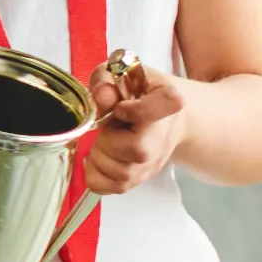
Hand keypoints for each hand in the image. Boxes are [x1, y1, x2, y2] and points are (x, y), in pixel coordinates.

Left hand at [80, 63, 190, 195]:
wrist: (165, 117)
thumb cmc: (141, 93)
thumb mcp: (122, 73)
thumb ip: (106, 79)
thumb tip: (102, 96)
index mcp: (166, 101)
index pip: (162, 106)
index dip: (135, 110)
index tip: (122, 108)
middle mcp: (164, 136)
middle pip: (137, 150)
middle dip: (109, 138)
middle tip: (108, 126)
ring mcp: (154, 162)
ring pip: (122, 174)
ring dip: (101, 156)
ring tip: (104, 140)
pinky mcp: (141, 178)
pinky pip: (112, 188)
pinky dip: (95, 175)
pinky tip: (96, 157)